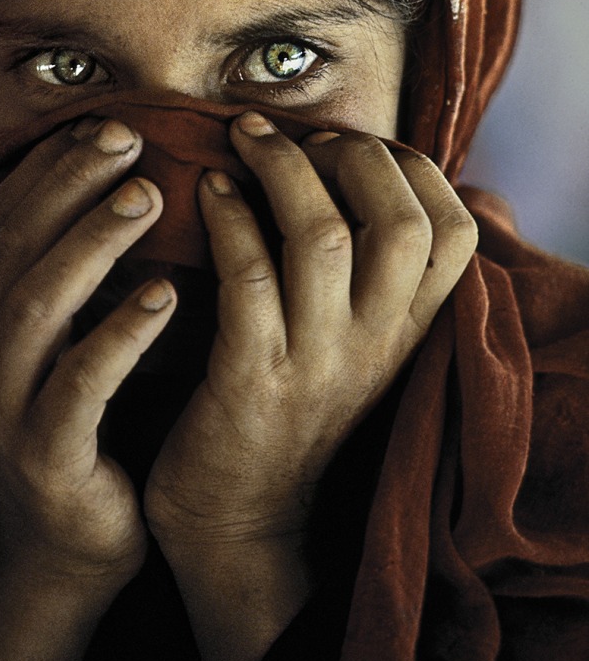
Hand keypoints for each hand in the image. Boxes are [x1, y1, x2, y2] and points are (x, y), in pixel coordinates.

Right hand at [0, 117, 175, 584]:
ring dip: (93, 242)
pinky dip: (122, 332)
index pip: (0, 221)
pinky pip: (81, 383)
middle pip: (13, 247)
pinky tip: (168, 295)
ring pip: (37, 305)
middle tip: (130, 139)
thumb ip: (68, 271)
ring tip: (149, 198)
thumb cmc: (75, 422)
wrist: (59, 547)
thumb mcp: (57, 339)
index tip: (108, 125)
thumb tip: (123, 180)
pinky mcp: (41, 456)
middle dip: (70, 185)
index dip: (50, 168)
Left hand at [145, 111, 477, 546]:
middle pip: (400, 222)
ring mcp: (316, 364)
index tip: (350, 143)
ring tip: (243, 136)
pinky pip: (247, 277)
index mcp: (407, 332)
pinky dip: (228, 217)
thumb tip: (366, 175)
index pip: (453, 232)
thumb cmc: (290, 411)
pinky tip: (207, 188)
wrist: (238, 526)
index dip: (411, 168)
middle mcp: (375, 345)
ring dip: (282, 168)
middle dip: (350, 153)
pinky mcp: (250, 382)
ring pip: (324, 238)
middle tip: (296, 134)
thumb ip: (373, 279)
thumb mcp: (356, 349)